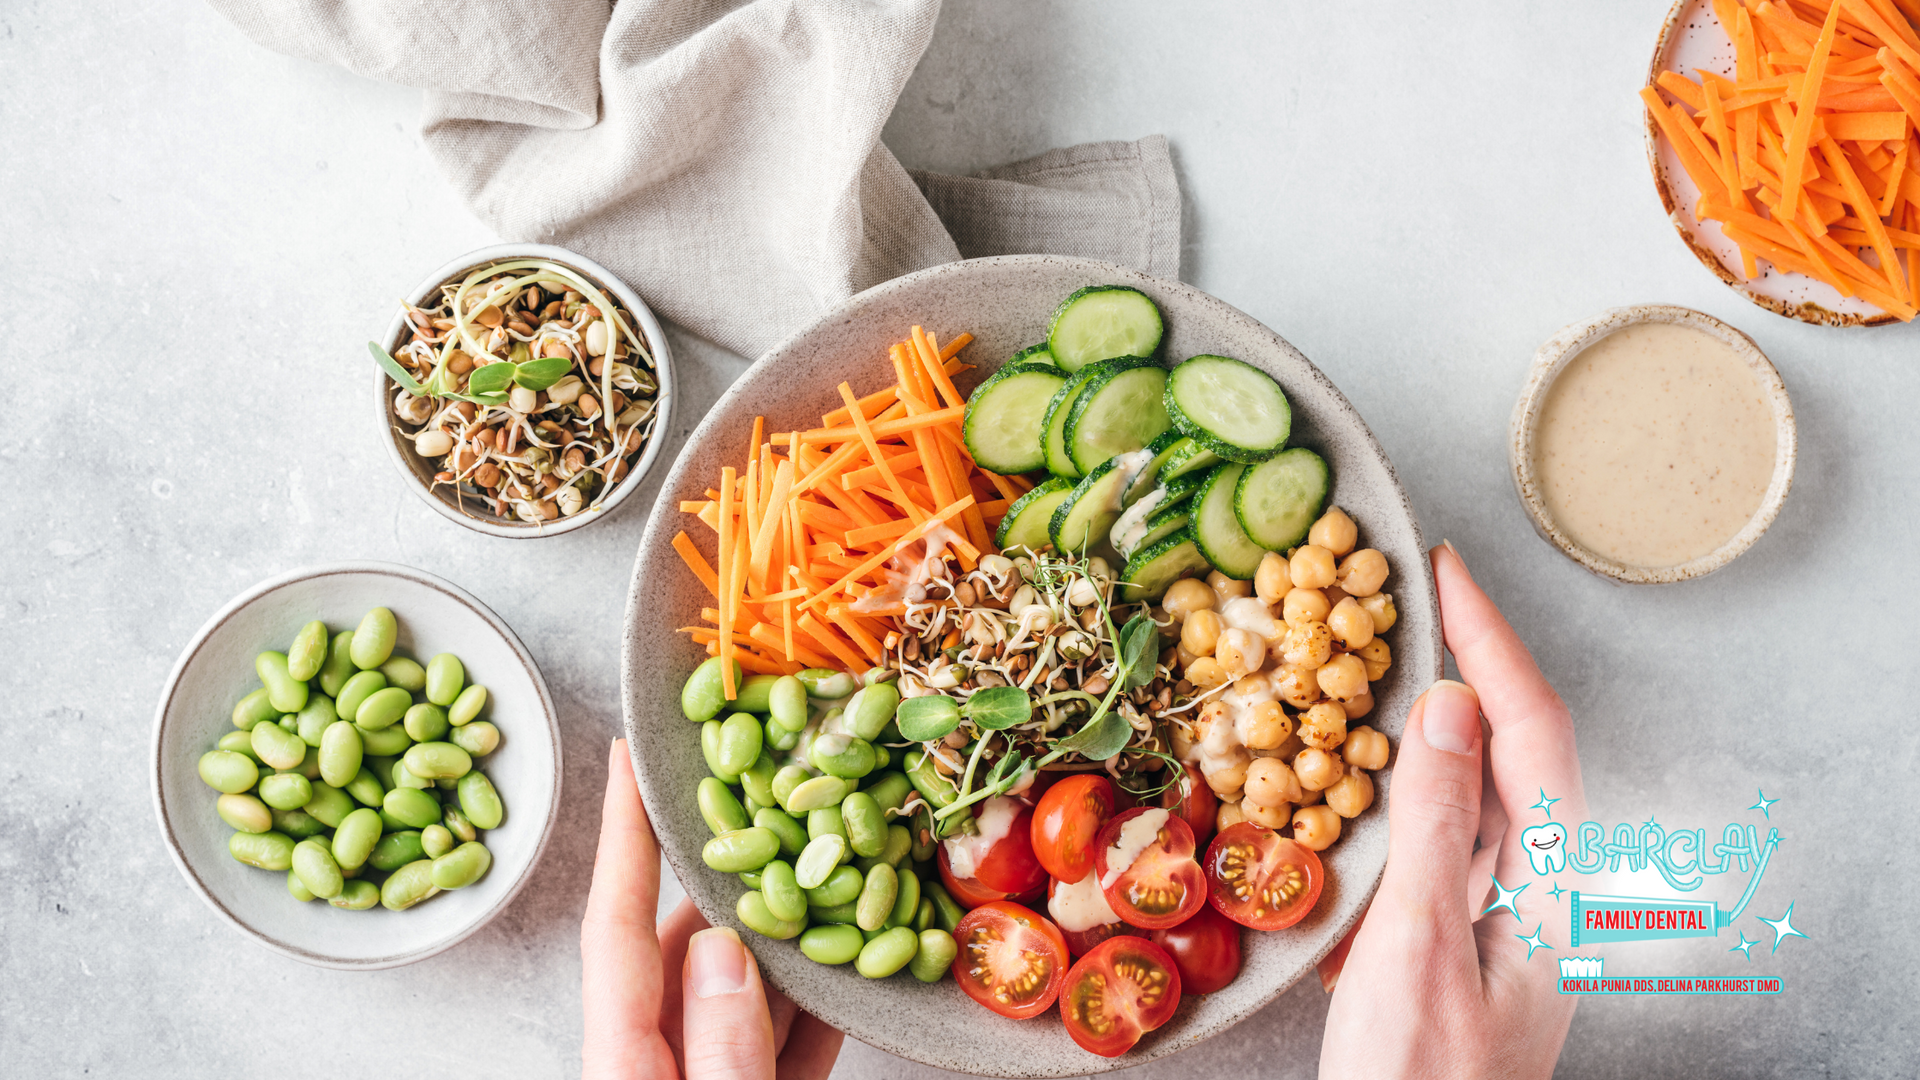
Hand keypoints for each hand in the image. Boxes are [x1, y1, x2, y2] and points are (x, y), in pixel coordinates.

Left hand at [581, 739, 843, 1079]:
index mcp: (624, 1065)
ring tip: (836, 880)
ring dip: (789, 944)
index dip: (622, 832)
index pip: (616, 927)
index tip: (626, 756)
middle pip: (687, 948)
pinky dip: (816, 1011)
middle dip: (741, 881)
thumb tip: (725, 947)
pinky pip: (783, 1044)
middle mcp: (656, 1066)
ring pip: (743, 993)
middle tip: (783, 812)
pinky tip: (853, 977)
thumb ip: (723, 1045)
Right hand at [1319, 543, 1586, 1079]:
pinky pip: (1440, 844)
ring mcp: (1506, 922)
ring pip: (1474, 794)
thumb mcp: (1416, 948)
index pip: (1533, 731)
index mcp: (1557, 890)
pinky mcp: (1464, 945)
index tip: (1444, 571)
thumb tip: (1443, 706)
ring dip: (1425, 728)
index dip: (1490, 642)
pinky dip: (1399, 795)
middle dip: (1463, 666)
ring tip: (1373, 665)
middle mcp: (1543, 896)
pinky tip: (1355, 781)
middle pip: (1514, 752)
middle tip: (1405, 599)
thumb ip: (1433, 825)